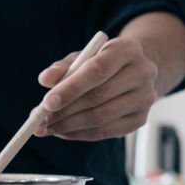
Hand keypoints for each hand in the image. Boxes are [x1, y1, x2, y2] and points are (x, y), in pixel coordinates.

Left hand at [33, 38, 157, 140]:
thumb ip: (62, 67)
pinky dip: (79, 134)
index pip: (97, 70)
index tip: (47, 103)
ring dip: (68, 126)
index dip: (71, 88)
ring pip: (101, 118)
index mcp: (127, 49)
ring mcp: (145, 98)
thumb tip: (45, 80)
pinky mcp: (140, 119)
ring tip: (46, 128)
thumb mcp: (82, 57)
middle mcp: (142, 72)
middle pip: (98, 97)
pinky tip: (62, 131)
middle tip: (40, 120)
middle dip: (65, 111)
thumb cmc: (101, 62)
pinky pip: (105, 132)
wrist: (134, 71)